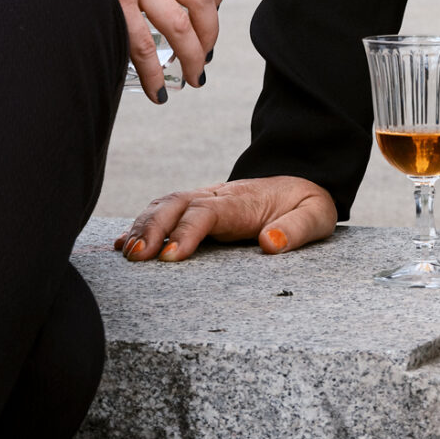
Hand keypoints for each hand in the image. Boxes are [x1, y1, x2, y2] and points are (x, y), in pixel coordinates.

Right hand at [119, 176, 336, 260]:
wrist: (304, 180)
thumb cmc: (309, 204)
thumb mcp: (317, 215)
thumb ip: (296, 229)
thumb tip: (270, 243)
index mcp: (244, 201)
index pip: (207, 212)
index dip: (187, 232)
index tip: (172, 257)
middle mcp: (219, 196)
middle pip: (176, 203)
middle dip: (152, 227)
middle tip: (137, 258)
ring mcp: (206, 200)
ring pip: (165, 204)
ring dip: (143, 226)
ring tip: (126, 254)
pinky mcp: (199, 209)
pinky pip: (165, 212)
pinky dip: (142, 225)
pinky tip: (122, 245)